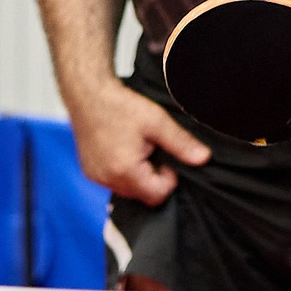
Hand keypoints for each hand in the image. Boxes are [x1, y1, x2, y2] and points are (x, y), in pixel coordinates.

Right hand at [64, 81, 209, 204]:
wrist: (88, 94)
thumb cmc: (120, 105)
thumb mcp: (157, 121)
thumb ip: (181, 143)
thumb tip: (203, 158)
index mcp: (125, 170)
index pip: (157, 195)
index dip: (168, 178)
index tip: (164, 155)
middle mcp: (107, 179)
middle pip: (142, 195)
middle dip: (153, 177)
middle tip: (151, 149)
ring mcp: (95, 177)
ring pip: (128, 190)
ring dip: (138, 175)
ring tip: (137, 148)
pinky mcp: (89, 172)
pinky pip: (113, 182)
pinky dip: (123, 172)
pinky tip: (123, 150)